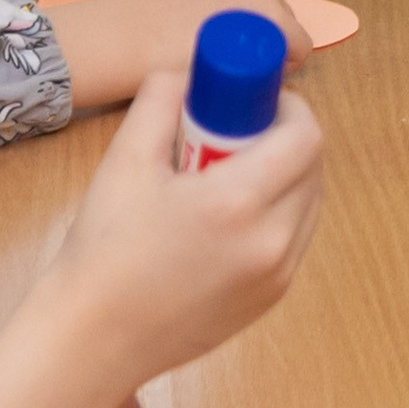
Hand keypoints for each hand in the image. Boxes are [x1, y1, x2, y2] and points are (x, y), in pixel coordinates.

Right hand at [46, 0, 309, 113]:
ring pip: (285, 25)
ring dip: (267, 45)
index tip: (225, 39)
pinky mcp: (277, 21)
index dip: (242, 17)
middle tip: (224, 56)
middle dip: (255, 29)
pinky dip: (287, 61)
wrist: (133, 38)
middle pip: (271, 3)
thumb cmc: (142, 21)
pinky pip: (299, 45)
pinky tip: (256, 71)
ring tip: (235, 67)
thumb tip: (212, 15)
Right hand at [50, 68, 324, 391]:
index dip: (291, 108)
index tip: (258, 101)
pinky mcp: (271, 302)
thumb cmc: (106, 248)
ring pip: (310, 206)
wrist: (94, 338)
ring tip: (237, 172)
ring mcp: (277, 278)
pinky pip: (295, 240)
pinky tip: (234, 214)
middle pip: (313, 169)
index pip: (305, 137)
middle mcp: (272, 243)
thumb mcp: (126, 159)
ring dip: (289, 177)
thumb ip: (161, 99)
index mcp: (239, 204)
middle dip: (288, 138)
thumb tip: (188, 69)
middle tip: (243, 131)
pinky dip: (280, 214)